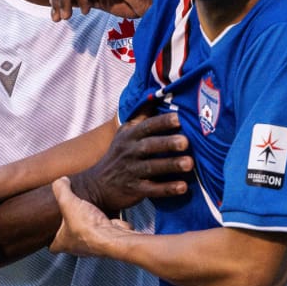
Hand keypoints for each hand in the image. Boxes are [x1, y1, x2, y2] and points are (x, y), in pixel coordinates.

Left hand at [50, 176, 133, 256]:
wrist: (112, 235)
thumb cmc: (88, 227)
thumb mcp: (67, 202)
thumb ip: (61, 190)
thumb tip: (60, 182)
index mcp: (63, 243)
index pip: (52, 246)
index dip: (50, 238)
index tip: (50, 230)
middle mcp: (78, 247)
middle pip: (70, 237)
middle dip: (70, 226)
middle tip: (69, 213)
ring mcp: (93, 243)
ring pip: (87, 232)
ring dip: (87, 222)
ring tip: (85, 208)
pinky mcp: (106, 237)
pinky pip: (102, 228)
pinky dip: (102, 220)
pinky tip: (102, 209)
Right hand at [71, 111, 192, 212]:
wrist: (97, 186)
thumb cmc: (119, 156)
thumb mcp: (124, 134)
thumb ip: (141, 118)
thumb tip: (157, 95)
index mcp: (129, 136)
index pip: (146, 126)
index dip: (161, 122)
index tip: (178, 118)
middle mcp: (129, 152)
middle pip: (149, 146)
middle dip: (167, 143)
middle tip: (185, 142)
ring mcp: (131, 171)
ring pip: (152, 167)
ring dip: (171, 165)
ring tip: (189, 164)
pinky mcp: (134, 190)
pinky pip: (152, 189)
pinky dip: (167, 189)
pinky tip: (183, 187)